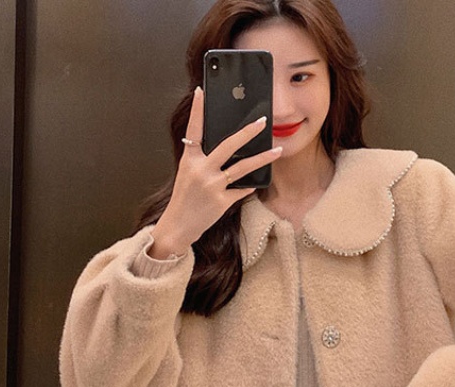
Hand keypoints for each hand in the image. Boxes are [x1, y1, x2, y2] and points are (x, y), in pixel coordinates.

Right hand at [150, 87, 282, 258]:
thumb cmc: (184, 199)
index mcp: (189, 160)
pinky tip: (256, 184)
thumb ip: (202, 160)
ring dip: (262, 158)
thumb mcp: (188, 175)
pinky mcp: (221, 202)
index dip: (197, 111)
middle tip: (263, 122)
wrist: (177, 226)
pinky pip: (241, 190)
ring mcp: (212, 186)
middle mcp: (200, 170)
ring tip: (277, 151)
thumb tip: (227, 148)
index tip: (201, 92)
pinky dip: (248, 187)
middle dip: (248, 132)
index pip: (194, 130)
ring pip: (242, 168)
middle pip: (228, 146)